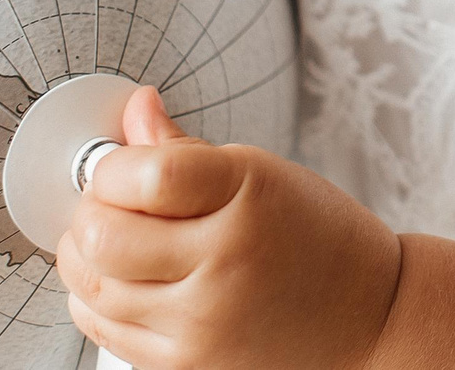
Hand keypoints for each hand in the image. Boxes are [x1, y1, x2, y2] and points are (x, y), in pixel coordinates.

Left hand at [56, 87, 402, 369]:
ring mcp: (202, 322)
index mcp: (249, 198)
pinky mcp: (185, 365)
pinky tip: (125, 279)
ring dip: (87, 255)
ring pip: (92, 286)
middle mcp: (224, 263)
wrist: (368, 318)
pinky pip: (103, 330)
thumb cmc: (320, 240)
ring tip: (118, 239)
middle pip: (103, 236)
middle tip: (111, 202)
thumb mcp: (265, 174)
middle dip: (90, 211)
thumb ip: (184, 149)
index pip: (143, 175)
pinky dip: (97, 299)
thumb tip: (134, 110)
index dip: (112, 165)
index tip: (120, 164)